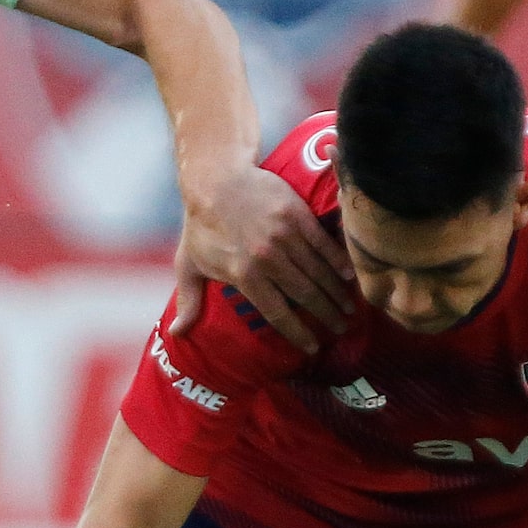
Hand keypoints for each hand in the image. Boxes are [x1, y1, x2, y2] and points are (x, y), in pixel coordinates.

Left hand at [174, 164, 353, 353]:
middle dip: (326, 315)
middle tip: (340, 328)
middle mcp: (267, 258)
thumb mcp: (188, 264)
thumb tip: (177, 333)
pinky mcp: (296, 215)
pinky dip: (337, 259)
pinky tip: (349, 274)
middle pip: (304, 295)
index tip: (312, 347)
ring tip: (350, 307)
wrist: (216, 180)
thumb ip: (188, 300)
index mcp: (244, 275)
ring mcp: (284, 235)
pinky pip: (322, 243)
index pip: (277, 313)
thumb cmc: (201, 225)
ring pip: (317, 271)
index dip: (297, 333)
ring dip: (336, 291)